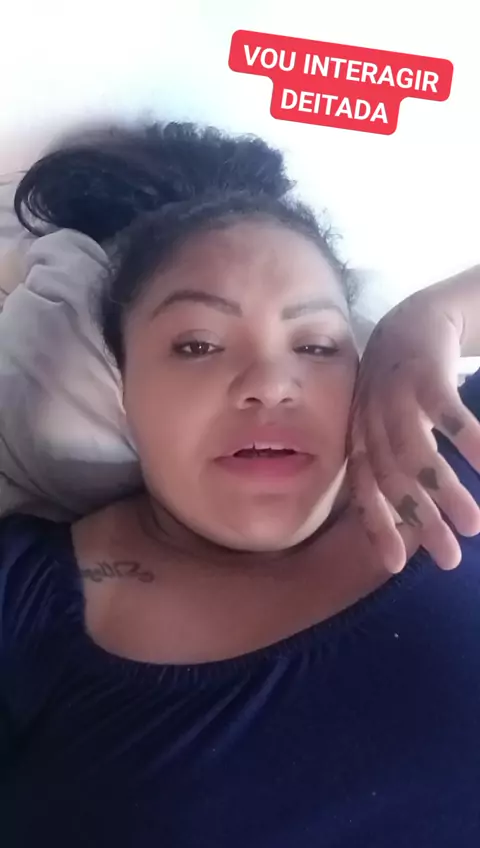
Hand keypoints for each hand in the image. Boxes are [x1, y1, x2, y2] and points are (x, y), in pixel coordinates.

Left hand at [347, 293, 479, 572]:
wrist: (414, 319)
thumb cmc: (404, 385)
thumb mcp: (389, 422)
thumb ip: (397, 463)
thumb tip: (416, 518)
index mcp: (361, 435)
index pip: (364, 488)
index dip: (376, 526)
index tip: (393, 567)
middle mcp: (371, 419)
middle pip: (392, 478)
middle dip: (421, 521)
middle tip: (449, 558)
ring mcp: (395, 396)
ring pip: (417, 453)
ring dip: (445, 492)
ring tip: (474, 524)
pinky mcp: (425, 375)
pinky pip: (447, 415)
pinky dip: (469, 442)